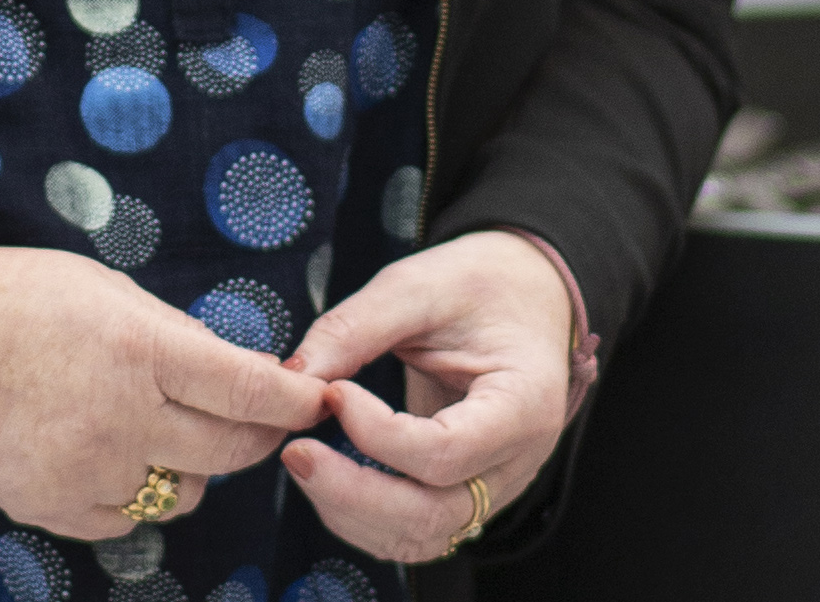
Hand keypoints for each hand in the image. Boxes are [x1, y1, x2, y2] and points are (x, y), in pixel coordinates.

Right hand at [0, 224, 331, 540]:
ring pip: (184, 491)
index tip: (316, 400)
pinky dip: (134, 492)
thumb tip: (233, 372)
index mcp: (139, 347)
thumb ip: (170, 334)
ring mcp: (87, 470)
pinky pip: (128, 518)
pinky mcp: (54, 508)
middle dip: (258, 435)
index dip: (293, 400)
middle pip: (229, 449)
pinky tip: (111, 454)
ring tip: (163, 428)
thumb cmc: (9, 298)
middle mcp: (121, 416)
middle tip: (263, 420)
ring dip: (192, 466)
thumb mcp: (103, 288)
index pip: (247, 389)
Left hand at [279, 230, 572, 561]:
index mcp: (522, 405)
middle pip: (431, 515)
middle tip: (295, 451)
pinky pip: (413, 529)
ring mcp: (493, 486)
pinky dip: (362, 516)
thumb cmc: (482, 284)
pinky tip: (327, 474)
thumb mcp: (421, 284)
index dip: (378, 435)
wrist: (526, 297)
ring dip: (351, 512)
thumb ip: (357, 327)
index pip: (446, 452)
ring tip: (304, 459)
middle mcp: (515, 462)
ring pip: (419, 536)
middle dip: (352, 493)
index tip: (334, 394)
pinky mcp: (465, 493)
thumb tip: (293, 376)